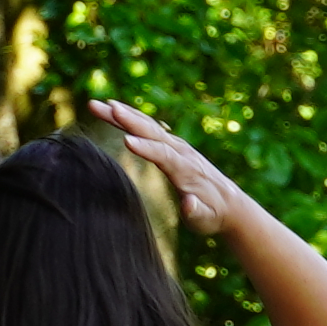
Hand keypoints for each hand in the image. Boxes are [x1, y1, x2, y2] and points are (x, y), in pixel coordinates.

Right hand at [88, 102, 243, 238]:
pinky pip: (148, 127)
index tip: (126, 142)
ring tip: (98, 105)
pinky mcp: (171, 145)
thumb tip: (189, 205)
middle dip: (129, 120)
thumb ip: (197, 212)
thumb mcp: (205, 220)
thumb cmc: (212, 215)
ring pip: (148, 125)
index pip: (165, 156)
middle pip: (153, 132)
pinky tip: (113, 110)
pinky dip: (130, 117)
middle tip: (106, 108)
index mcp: (187, 171)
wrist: (228, 203)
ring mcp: (177, 146)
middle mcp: (182, 153)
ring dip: (124, 114)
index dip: (147, 148)